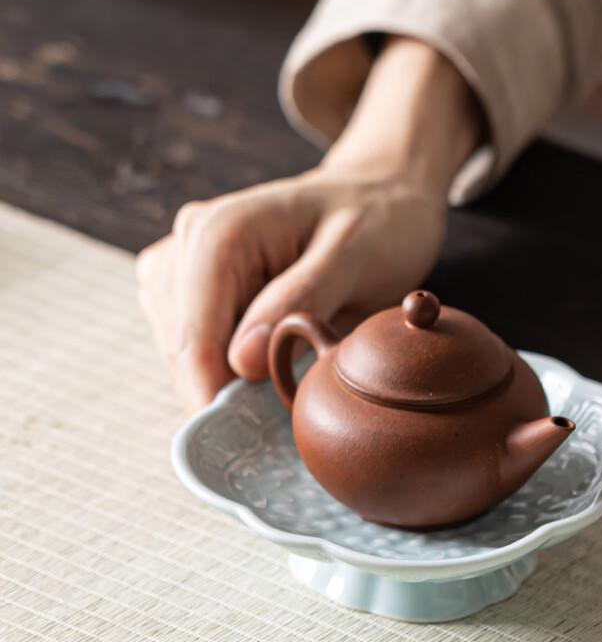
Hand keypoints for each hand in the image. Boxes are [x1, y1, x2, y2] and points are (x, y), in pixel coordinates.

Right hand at [138, 36, 479, 410]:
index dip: (210, 396)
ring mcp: (188, 263)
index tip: (237, 445)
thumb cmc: (376, 221)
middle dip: (221, 390)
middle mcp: (190, 242)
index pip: (193, 336)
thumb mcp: (353, 257)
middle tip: (278, 417)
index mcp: (220, 233)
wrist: (381, 196)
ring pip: (182, 351)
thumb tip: (239, 362)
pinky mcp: (199, 284)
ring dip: (223, 380)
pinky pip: (197, 342)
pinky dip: (227, 366)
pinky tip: (270, 362)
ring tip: (283, 380)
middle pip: (181, 348)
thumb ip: (298, 301)